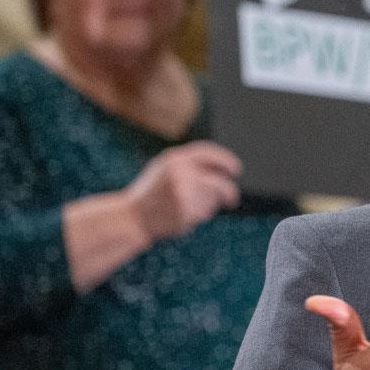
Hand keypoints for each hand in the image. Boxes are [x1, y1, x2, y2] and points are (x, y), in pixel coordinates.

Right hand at [122, 140, 241, 241]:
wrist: (133, 217)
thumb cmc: (151, 193)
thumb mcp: (164, 170)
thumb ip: (189, 165)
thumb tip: (223, 169)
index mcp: (174, 159)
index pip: (208, 152)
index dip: (226, 159)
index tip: (236, 169)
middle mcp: (180, 173)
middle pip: (220, 182)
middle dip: (230, 192)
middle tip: (232, 199)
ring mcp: (183, 192)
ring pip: (213, 199)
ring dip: (209, 205)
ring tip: (189, 207)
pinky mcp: (185, 211)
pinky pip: (206, 212)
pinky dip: (201, 215)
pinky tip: (184, 215)